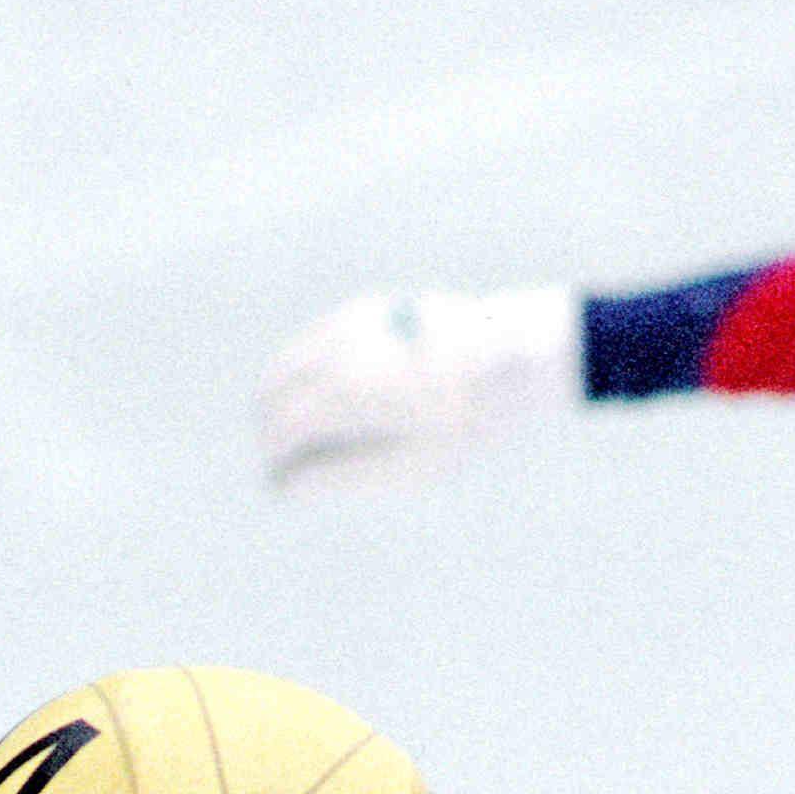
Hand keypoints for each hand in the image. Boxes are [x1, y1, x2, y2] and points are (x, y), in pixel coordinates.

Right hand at [258, 285, 576, 494]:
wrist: (523, 354)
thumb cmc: (469, 420)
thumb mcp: (410, 466)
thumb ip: (339, 476)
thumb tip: (283, 485)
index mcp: (347, 390)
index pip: (279, 427)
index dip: (276, 461)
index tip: (287, 484)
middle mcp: (340, 346)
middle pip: (271, 390)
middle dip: (273, 428)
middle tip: (298, 462)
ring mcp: (351, 320)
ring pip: (289, 363)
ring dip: (290, 399)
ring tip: (321, 436)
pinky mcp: (367, 308)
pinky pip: (315, 344)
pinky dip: (311, 374)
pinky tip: (342, 401)